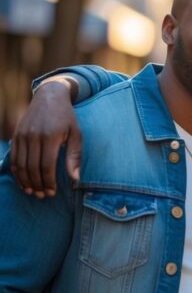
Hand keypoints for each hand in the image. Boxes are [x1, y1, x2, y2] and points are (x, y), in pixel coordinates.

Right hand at [9, 79, 81, 197]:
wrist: (50, 96)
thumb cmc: (67, 118)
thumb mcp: (76, 134)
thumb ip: (74, 156)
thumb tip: (76, 178)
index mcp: (50, 137)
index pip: (46, 166)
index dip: (48, 182)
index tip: (52, 193)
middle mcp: (33, 136)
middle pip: (31, 167)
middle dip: (37, 184)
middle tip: (42, 196)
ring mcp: (22, 135)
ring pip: (20, 164)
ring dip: (25, 181)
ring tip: (32, 192)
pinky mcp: (16, 135)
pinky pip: (13, 157)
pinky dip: (16, 171)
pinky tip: (23, 181)